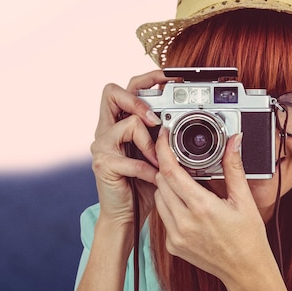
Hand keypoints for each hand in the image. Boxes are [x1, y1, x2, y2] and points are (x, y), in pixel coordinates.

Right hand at [90, 70, 172, 229]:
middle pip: (111, 92)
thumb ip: (163, 137)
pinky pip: (132, 158)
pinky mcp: (103, 164)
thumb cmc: (143, 185)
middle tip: (157, 118)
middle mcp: (106, 129)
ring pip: (129, 123)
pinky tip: (155, 178)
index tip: (167, 75)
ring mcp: (101, 146)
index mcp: (118, 123)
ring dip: (150, 143)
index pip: (126, 88)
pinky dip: (148, 169)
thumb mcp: (157, 155)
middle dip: (138, 99)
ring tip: (159, 161)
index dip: (145, 78)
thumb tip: (189, 121)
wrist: (126, 215)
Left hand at [153, 130, 274, 286]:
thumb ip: (234, 167)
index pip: (171, 172)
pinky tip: (187, 206)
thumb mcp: (244, 200)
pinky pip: (163, 217)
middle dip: (168, 168)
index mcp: (202, 208)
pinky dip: (170, 206)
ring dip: (167, 187)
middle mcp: (184, 223)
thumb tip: (234, 142)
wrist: (246, 272)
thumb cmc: (249, 238)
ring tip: (186, 184)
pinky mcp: (172, 246)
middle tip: (181, 161)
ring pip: (159, 199)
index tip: (164, 139)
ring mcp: (176, 237)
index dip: (163, 151)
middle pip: (161, 182)